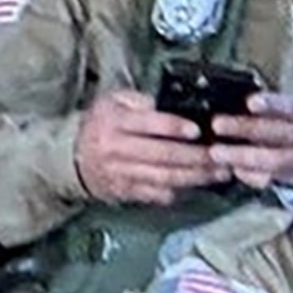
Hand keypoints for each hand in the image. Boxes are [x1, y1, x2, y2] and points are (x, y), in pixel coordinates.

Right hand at [73, 88, 225, 204]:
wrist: (71, 156)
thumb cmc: (99, 124)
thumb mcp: (111, 101)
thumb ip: (138, 99)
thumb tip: (165, 104)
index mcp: (114, 122)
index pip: (149, 124)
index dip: (175, 127)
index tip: (199, 130)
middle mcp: (116, 149)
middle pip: (163, 155)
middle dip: (197, 157)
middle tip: (221, 156)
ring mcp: (120, 173)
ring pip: (164, 177)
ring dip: (195, 176)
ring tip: (219, 173)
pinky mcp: (124, 191)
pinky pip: (155, 194)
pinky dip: (178, 191)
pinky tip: (196, 186)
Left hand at [205, 89, 292, 189]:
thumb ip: (291, 110)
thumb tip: (246, 103)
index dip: (275, 104)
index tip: (251, 102)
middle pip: (281, 134)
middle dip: (247, 129)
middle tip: (218, 124)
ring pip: (277, 160)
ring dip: (244, 157)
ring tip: (218, 153)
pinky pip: (277, 180)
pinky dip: (255, 177)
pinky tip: (235, 171)